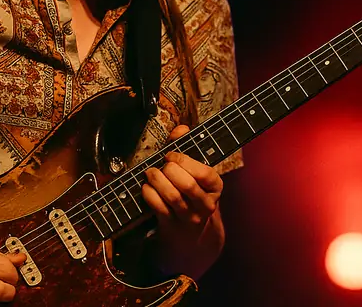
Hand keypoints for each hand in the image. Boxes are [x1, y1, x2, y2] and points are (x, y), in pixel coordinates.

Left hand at [141, 125, 224, 267]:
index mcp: (215, 187)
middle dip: (170, 171)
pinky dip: (149, 194)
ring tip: (150, 173)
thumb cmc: (191, 192)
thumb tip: (181, 128)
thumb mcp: (194, 171)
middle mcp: (206, 204)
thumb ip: (186, 147)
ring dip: (157, 181)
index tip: (171, 155)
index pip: (204, 173)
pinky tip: (146, 187)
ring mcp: (190, 218)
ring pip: (173, 197)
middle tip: (161, 165)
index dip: (185, 161)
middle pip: (188, 185)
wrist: (191, 233)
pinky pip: (159, 208)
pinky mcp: (173, 226)